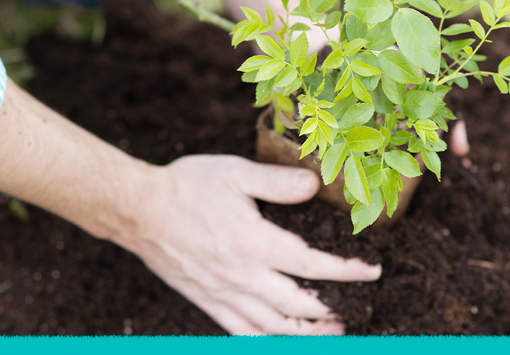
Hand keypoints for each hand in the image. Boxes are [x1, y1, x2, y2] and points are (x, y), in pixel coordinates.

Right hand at [124, 155, 381, 335]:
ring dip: (308, 332)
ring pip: (274, 327)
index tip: (371, 271)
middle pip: (299, 305)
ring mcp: (223, 294)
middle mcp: (242, 276)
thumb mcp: (235, 172)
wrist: (138, 210)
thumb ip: (277, 182)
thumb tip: (315, 185)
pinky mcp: (207, 302)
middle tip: (357, 306)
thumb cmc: (187, 187)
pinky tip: (283, 338)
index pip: (313, 266)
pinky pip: (243, 332)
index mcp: (254, 243)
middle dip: (334, 308)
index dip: (347, 272)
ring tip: (333, 330)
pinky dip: (269, 340)